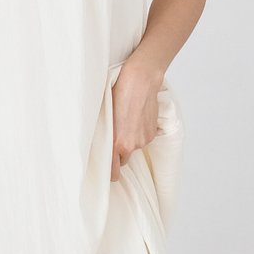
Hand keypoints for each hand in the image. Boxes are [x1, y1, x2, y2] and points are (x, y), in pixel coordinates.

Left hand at [110, 60, 161, 181]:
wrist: (141, 80)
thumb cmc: (119, 93)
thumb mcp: (105, 116)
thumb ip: (105, 136)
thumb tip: (101, 149)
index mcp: (117, 143)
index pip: (113, 172)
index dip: (109, 174)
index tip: (106, 173)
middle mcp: (132, 145)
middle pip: (123, 161)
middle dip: (118, 154)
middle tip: (113, 140)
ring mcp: (144, 140)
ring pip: (134, 148)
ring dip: (129, 141)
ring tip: (126, 122)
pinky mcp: (152, 133)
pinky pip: (143, 139)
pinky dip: (139, 133)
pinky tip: (135, 118)